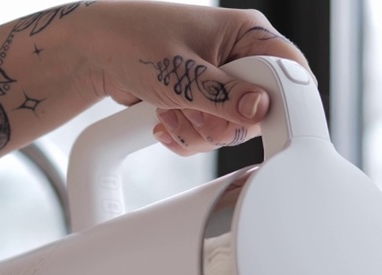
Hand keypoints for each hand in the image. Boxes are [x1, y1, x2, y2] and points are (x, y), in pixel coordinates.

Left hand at [70, 1, 309, 155]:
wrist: (93, 53)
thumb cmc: (133, 42)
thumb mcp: (181, 71)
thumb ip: (223, 95)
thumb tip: (260, 109)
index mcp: (246, 32)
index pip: (288, 69)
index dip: (277, 99)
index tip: (254, 118)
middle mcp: (238, 56)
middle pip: (260, 110)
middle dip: (222, 121)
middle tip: (193, 108)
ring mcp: (221, 82)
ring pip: (232, 129)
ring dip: (198, 130)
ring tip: (171, 109)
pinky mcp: (204, 103)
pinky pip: (210, 135)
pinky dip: (187, 136)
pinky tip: (165, 120)